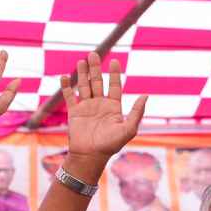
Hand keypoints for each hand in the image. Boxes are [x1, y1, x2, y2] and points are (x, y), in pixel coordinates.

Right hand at [62, 52, 146, 175]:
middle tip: (93, 54)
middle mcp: (100, 105)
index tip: (114, 60)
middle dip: (95, 68)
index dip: (114, 73)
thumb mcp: (128, 129)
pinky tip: (64, 76)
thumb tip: (146, 95)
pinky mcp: (74, 113)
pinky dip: (67, 87)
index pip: (114, 86)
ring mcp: (86, 108)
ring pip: (84, 86)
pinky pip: (70, 97)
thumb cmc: (110, 146)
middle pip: (98, 82)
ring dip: (82, 74)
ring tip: (81, 60)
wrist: (90, 156)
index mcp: (113, 107)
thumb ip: (137, 112)